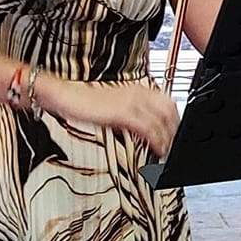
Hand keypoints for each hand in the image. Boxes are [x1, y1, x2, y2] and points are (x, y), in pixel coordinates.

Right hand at [40, 75, 179, 156]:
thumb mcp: (114, 106)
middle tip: (174, 145)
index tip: (175, 133)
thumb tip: (142, 128)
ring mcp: (131, 102)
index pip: (167, 102)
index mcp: (137, 89)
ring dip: (167, 138)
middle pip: (169, 111)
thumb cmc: (85, 102)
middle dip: (175, 130)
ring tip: (167, 151)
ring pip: (161, 121)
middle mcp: (137, 93)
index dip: (175, 119)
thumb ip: (130, 113)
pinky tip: (157, 149)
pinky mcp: (122, 113)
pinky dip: (156, 140)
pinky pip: (147, 128)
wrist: (66, 96)